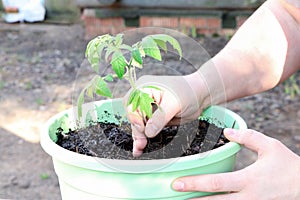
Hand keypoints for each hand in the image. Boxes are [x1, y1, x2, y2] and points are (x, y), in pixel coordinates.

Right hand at [123, 74, 207, 156]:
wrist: (199, 95)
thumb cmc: (188, 92)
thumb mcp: (174, 103)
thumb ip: (160, 117)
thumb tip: (148, 132)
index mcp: (145, 87)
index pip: (132, 103)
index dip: (134, 117)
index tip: (142, 128)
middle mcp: (143, 97)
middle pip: (133, 115)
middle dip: (136, 130)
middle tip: (141, 143)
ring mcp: (148, 108)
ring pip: (137, 124)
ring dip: (138, 137)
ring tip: (139, 150)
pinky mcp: (153, 118)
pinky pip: (144, 128)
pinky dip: (143, 137)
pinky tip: (140, 148)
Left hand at [172, 128, 299, 198]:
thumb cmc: (288, 165)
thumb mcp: (270, 146)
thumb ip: (248, 137)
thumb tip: (227, 131)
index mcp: (249, 179)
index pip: (216, 183)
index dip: (195, 183)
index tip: (176, 183)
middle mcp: (247, 197)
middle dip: (191, 199)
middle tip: (172, 196)